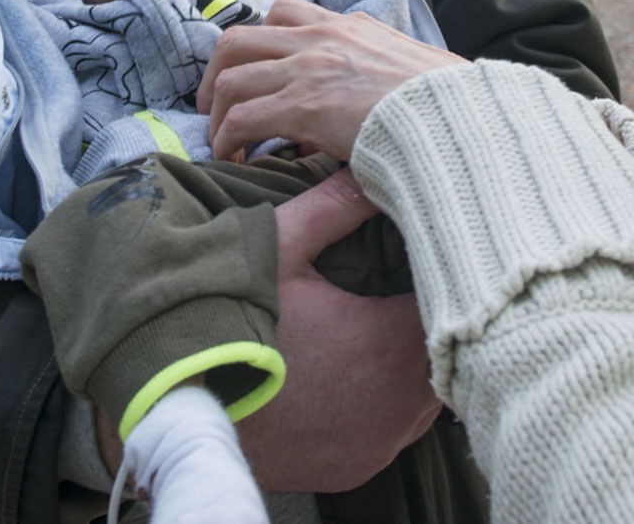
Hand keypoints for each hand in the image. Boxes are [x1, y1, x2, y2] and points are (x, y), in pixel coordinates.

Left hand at [198, 0, 464, 160]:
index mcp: (351, 26)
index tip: (257, 76)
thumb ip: (379, 79)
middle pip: (240, 37)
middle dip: (219, 70)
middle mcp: (324, 36)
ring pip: (232, 75)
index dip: (260, 45)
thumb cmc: (450, 104)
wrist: (461, 118)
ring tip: (220, 138)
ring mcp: (310, 68)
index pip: (286, 14)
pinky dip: (227, 138)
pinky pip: (241, 118)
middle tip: (217, 103)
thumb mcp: (413, 72)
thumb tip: (358, 113)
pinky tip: (233, 158)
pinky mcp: (304, 106)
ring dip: (217, 109)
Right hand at [236, 169, 441, 490]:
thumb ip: (333, 207)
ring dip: (411, 366)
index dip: (436, 278)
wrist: (183, 409)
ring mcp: (383, 441)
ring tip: (380, 333)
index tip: (418, 260)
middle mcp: (401, 404)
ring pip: (425, 396)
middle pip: (445, 352)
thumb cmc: (232, 325)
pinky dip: (387, 405)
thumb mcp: (279, 250)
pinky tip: (359, 379)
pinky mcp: (362, 466)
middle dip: (427, 321)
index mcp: (392, 344)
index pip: (450, 304)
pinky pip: (396, 430)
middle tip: (402, 292)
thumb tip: (370, 167)